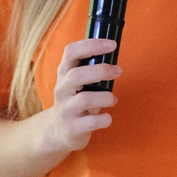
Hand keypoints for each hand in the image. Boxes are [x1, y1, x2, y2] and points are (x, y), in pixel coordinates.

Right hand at [39, 38, 120, 154]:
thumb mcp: (77, 83)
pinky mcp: (73, 128)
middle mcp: (61, 90)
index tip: (112, 44)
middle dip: (101, 70)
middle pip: (76, 75)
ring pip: (85, 99)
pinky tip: (107, 117)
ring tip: (113, 99)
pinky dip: (104, 119)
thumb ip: (91, 70)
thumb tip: (114, 57)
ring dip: (105, 97)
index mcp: (64, 74)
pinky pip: (91, 122)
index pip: (71, 52)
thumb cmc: (75, 101)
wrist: (59, 132)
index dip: (91, 45)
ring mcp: (66, 110)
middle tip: (118, 71)